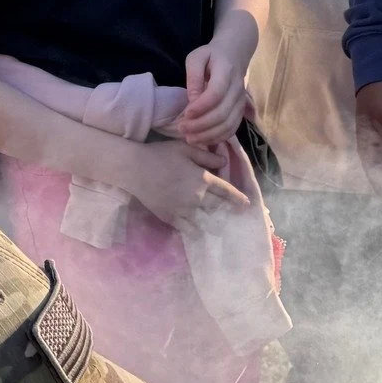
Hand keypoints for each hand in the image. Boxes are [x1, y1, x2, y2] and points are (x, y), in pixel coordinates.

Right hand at [125, 138, 249, 225]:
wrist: (135, 169)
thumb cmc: (160, 155)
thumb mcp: (184, 149)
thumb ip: (206, 156)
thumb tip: (223, 162)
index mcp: (203, 179)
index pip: (226, 191)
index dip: (238, 198)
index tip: (246, 204)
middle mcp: (198, 197)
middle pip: (219, 207)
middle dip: (229, 211)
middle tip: (236, 216)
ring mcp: (185, 209)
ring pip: (206, 220)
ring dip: (216, 223)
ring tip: (222, 228)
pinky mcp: (172, 218)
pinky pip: (189, 228)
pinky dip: (197, 231)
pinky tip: (201, 233)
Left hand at [180, 41, 252, 146]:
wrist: (234, 56)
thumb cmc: (211, 56)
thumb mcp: (196, 58)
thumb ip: (193, 77)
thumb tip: (192, 100)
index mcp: (226, 72)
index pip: (216, 94)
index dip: (201, 107)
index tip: (185, 114)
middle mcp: (237, 90)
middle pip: (222, 114)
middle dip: (201, 125)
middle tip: (182, 128)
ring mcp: (241, 103)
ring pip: (227, 126)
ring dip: (208, 135)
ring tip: (190, 138)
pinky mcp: (240, 113)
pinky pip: (231, 130)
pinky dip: (217, 138)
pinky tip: (202, 140)